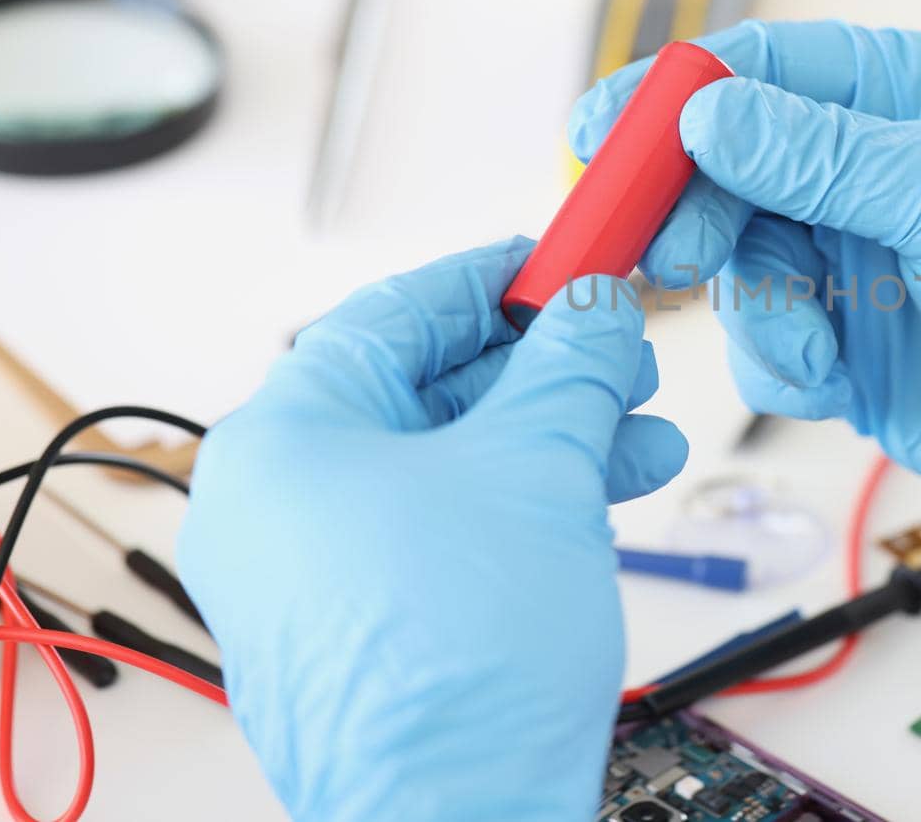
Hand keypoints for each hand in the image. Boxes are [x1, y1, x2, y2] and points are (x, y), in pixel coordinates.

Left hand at [178, 240, 686, 820]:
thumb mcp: (537, 466)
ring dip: (553, 439)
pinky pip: (444, 532)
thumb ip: (569, 365)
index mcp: (282, 440)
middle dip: (544, 370)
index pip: (391, 315)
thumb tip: (593, 306)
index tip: (554, 259)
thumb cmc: (458, 660)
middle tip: (618, 350)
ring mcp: (314, 576)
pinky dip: (523, 504)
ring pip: (447, 469)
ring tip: (642, 431)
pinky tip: (609, 492)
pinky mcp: (362, 630)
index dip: (489, 278)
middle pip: (426, 394)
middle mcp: (278, 505)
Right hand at [572, 21, 920, 562]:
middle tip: (674, 254)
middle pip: (725, 169)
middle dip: (693, 213)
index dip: (674, 96)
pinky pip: (765, 342)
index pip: (762, 71)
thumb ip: (820, 154)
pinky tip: (829, 378)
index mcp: (904, 99)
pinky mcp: (846, 344)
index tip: (603, 131)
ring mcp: (853, 260)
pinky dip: (779, 362)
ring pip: (735, 264)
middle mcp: (868, 173)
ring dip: (755, 309)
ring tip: (811, 345)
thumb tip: (703, 113)